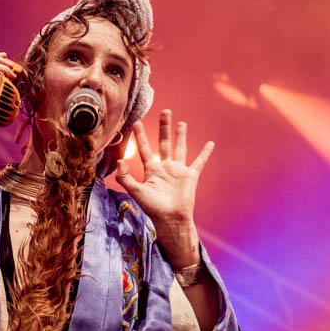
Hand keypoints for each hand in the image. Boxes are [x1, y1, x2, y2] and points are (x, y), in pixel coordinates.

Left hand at [115, 110, 214, 267]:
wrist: (171, 219)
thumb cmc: (153, 208)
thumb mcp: (136, 192)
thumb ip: (126, 178)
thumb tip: (119, 161)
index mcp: (152, 170)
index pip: (145, 148)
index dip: (140, 136)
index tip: (136, 122)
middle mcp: (165, 167)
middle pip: (164, 142)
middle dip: (164, 127)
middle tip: (165, 111)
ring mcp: (178, 170)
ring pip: (180, 148)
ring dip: (181, 135)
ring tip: (181, 122)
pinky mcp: (191, 175)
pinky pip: (199, 161)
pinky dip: (205, 153)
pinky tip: (210, 143)